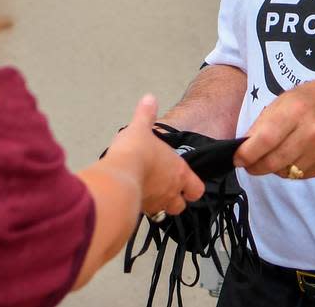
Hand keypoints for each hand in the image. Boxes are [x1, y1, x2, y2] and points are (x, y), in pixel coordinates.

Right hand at [105, 95, 204, 215]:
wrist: (117, 178)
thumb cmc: (135, 154)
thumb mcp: (140, 128)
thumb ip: (146, 114)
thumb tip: (149, 99)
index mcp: (178, 172)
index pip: (196, 188)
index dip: (192, 187)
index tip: (185, 182)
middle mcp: (170, 191)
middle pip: (180, 205)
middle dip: (175, 199)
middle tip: (163, 188)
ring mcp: (154, 204)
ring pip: (162, 212)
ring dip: (156, 204)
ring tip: (145, 192)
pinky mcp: (137, 212)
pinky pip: (142, 214)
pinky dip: (138, 207)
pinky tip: (129, 197)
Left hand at [234, 79, 314, 178]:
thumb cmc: (308, 100)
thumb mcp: (282, 101)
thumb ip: (262, 125)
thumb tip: (243, 151)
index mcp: (296, 110)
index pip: (264, 140)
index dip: (246, 154)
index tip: (236, 158)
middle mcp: (311, 131)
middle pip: (273, 162)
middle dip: (255, 166)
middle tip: (249, 163)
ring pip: (285, 172)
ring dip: (274, 168)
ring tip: (275, 153)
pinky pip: (299, 175)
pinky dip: (290, 169)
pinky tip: (294, 154)